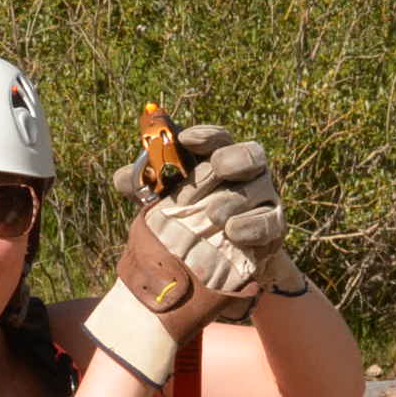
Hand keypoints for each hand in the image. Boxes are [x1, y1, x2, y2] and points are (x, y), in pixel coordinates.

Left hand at [114, 125, 289, 295]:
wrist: (218, 260)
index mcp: (219, 157)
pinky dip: (252, 226)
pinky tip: (233, 232)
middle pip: (250, 155)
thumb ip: (145, 188)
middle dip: (233, 158)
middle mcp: (247, 173)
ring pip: (261, 189)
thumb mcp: (163, 202)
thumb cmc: (188, 218)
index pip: (218, 138)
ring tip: (214, 215)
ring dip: (236, 200)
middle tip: (218, 166)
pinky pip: (271, 223)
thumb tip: (122, 178)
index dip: (205, 136)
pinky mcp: (273, 227)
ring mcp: (264, 198)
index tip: (186, 140)